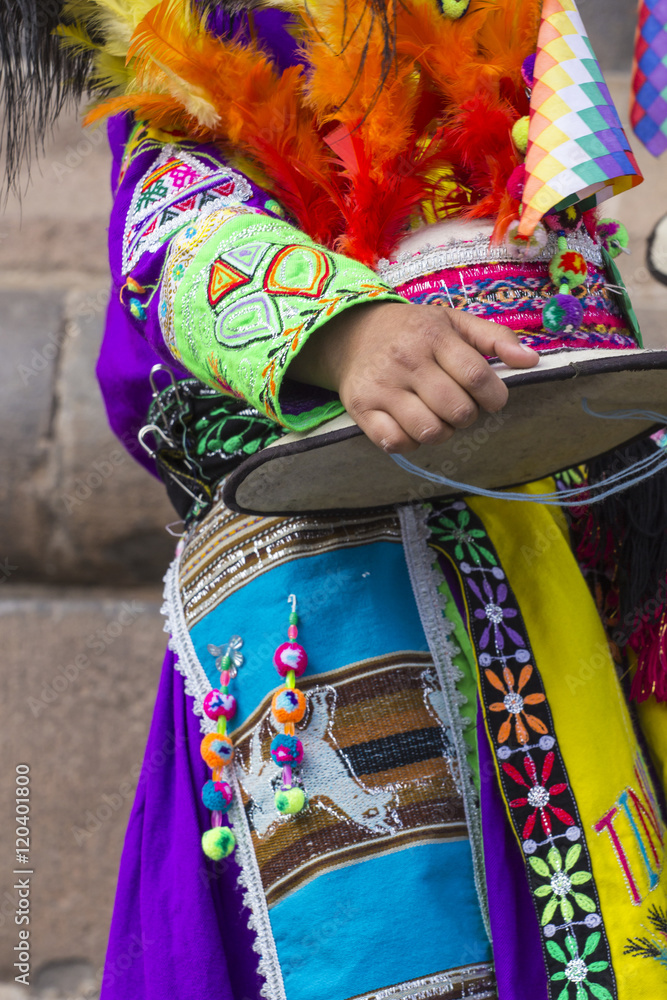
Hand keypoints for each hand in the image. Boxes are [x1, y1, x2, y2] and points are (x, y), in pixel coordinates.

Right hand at [289, 301, 538, 452]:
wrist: (353, 333)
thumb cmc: (413, 331)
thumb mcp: (454, 321)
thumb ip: (495, 337)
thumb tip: (532, 360)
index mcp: (432, 335)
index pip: (476, 376)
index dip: (495, 397)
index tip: (493, 399)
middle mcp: (405, 359)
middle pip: (457, 410)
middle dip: (468, 415)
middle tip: (460, 405)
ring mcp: (381, 386)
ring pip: (430, 431)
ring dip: (443, 431)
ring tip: (437, 415)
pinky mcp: (361, 409)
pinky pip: (397, 444)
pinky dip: (412, 442)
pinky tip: (412, 425)